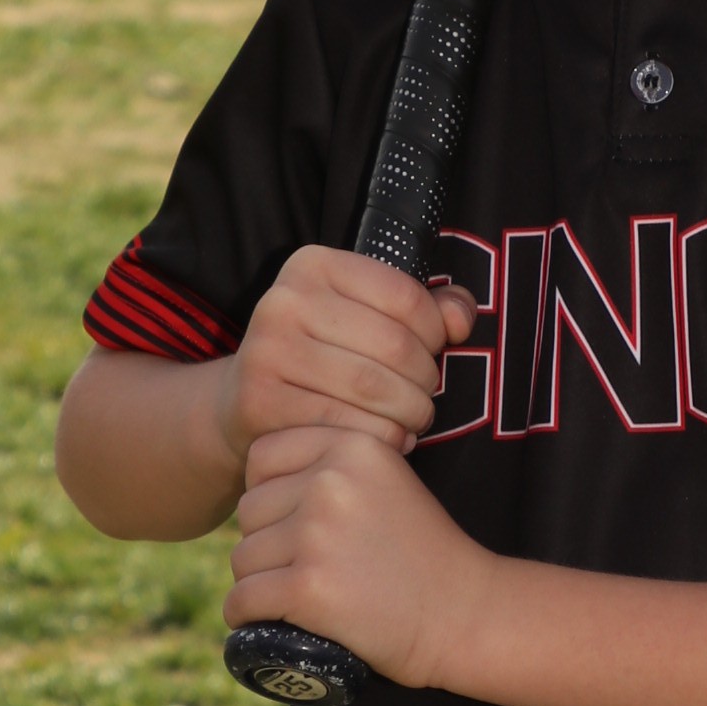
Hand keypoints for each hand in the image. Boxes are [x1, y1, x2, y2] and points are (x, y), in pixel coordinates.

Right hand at [224, 246, 473, 474]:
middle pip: (394, 345)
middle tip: (425, 398)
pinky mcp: (260, 401)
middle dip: (426, 381)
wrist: (245, 401)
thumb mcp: (367, 316)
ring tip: (412, 420)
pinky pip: (347, 426)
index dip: (435, 333)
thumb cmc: (323, 355)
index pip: (405, 296)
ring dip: (410, 413)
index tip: (432, 353)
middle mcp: (284, 300)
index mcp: (313, 266)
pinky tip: (388, 439)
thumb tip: (461, 319)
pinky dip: (383, 439)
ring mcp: (267, 351)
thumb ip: (426, 310)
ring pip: (375, 389)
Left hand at [227, 426, 486, 686]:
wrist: (466, 615)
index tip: (295, 524)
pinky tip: (265, 623)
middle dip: (266, 542)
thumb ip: (334, 468)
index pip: (262, 457)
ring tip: (300, 597)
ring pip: (243, 557)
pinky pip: (243, 600)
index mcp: (353, 446)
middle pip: (249, 510)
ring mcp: (317, 534)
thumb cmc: (426, 555)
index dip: (270, 494)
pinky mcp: (308, 587)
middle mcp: (332, 481)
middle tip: (307, 568)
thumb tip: (259, 485)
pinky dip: (246, 618)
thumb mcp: (389, 483)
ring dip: (259, 583)